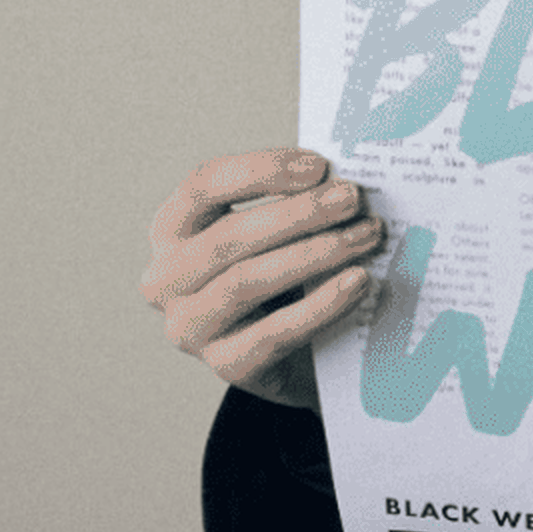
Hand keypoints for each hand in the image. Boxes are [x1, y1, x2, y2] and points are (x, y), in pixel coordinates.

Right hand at [141, 147, 386, 407]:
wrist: (298, 355)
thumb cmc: (283, 279)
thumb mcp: (276, 233)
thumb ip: (296, 201)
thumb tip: (340, 178)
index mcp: (172, 230)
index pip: (203, 186)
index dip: (261, 171)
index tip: (318, 166)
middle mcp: (168, 279)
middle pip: (228, 237)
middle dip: (297, 214)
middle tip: (351, 199)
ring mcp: (191, 327)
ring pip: (246, 282)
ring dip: (313, 254)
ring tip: (364, 236)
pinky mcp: (226, 365)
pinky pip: (274, 333)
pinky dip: (320, 305)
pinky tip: (358, 282)